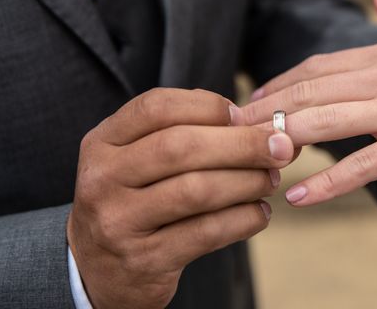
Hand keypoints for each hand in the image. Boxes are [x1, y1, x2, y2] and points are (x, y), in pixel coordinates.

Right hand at [67, 88, 294, 308]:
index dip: (207, 106)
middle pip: (180, 147)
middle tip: (280, 146)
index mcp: (102, 143)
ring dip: (247, 181)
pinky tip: (259, 213)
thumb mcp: (136, 159)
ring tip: (271, 179)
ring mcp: (119, 221)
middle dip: (241, 143)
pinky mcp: (144, 260)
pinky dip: (243, 219)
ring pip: (197, 190)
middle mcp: (103, 178)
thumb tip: (250, 121)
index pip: (156, 107)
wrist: (97, 270)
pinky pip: (207, 233)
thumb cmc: (133, 200)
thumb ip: (182, 132)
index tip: (242, 114)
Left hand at [239, 0, 376, 206]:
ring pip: (327, 122)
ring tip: (244, 150)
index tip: (255, 94)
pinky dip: (328, 181)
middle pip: (313, 90)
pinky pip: (367, 166)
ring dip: (281, 136)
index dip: (284, 80)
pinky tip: (297, 195)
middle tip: (226, 122)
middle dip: (266, 106)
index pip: (324, 65)